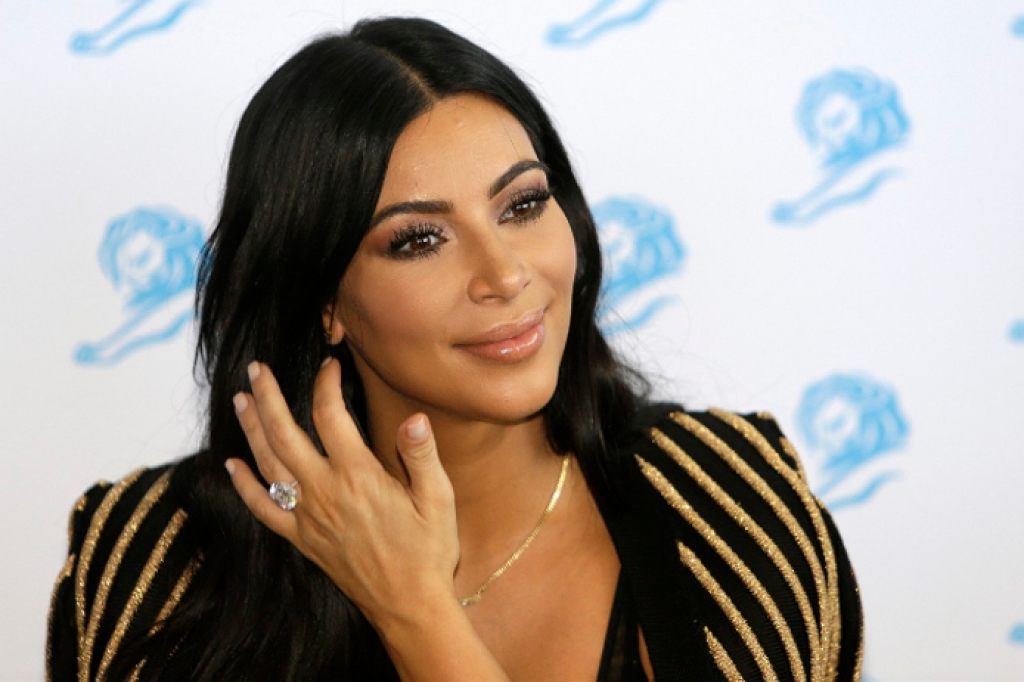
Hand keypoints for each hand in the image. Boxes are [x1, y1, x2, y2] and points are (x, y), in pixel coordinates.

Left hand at [225, 358, 459, 628]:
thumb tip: (414, 417)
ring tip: (240, 399)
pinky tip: (233, 466)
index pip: (330, 414)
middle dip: (268, 396)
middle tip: (256, 368)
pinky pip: (263, 509)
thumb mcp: (439, 498)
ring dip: (251, 429)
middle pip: (285, 433)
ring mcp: (308, 516)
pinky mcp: (302, 539)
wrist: (408, 605)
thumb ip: (422, 455)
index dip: (326, 383)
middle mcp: (325, 491)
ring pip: (268, 464)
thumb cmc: (429, 550)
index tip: (330, 365)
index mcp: (359, 475)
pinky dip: (244, 486)